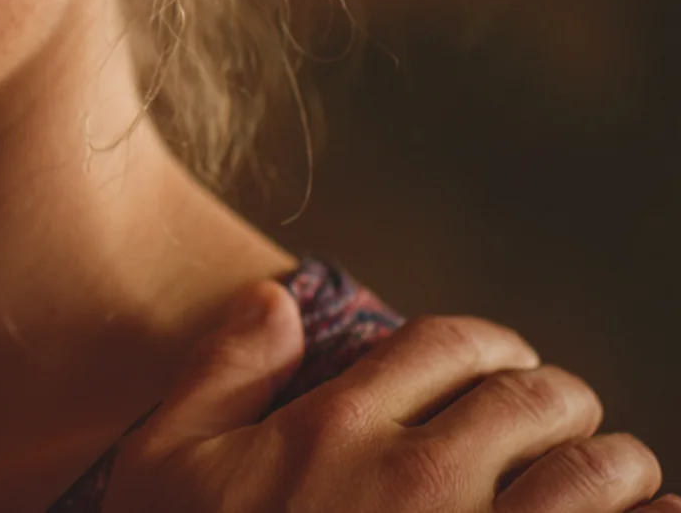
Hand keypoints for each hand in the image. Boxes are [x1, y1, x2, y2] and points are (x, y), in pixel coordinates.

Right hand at [105, 281, 675, 512]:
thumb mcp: (167, 467)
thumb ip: (220, 373)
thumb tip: (274, 297)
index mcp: (335, 429)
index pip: (448, 345)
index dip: (489, 347)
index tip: (502, 368)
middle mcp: (416, 476)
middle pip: (537, 398)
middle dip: (559, 405)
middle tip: (559, 430)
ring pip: (600, 471)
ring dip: (615, 470)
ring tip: (609, 484)